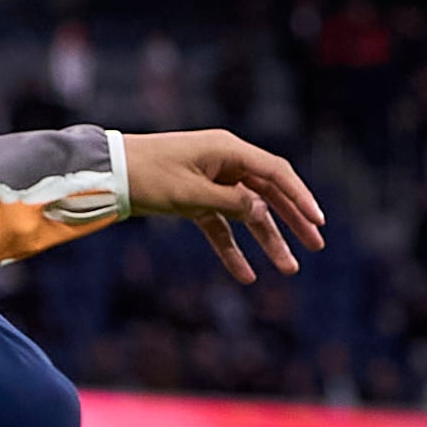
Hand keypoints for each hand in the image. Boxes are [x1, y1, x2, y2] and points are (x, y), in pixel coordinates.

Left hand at [122, 129, 325, 283]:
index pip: (276, 173)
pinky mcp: (196, 200)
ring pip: (248, 213)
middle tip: (316, 245)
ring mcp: (212, 182)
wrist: (108, 173)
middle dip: (293, 221)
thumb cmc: (149, 175)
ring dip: (267, 240)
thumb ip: (231, 203)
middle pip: (269, 194)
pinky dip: (232, 248)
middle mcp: (225, 163)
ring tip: (289, 268)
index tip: (318, 222)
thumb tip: (263, 211)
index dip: (300, 197)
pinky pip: (221, 226)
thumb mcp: (191, 192)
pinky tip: (245, 275)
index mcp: (229, 150)